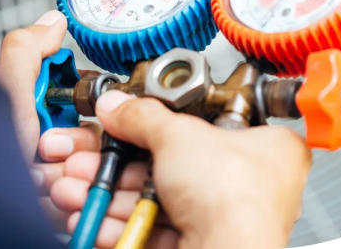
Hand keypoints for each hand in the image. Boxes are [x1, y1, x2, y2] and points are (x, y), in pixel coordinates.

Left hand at [0, 10, 101, 229]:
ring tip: (42, 177)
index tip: (73, 116)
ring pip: (95, 164)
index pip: (89, 100)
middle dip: (75, 144)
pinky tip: (48, 195)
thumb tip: (54, 21)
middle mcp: (53, 137)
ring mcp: (59, 169)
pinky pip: (89, 189)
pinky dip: (72, 193)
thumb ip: (26, 53)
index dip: (90, 107)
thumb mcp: (5, 97)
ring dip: (71, 171)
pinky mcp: (66, 196)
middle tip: (45, 149)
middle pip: (97, 134)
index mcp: (42, 109)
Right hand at [51, 92, 312, 248]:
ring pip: (155, 199)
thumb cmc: (233, 196)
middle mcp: (249, 183)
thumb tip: (120, 106)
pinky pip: (154, 228)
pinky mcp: (200, 244)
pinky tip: (91, 216)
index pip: (207, 123)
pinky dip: (120, 223)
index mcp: (265, 146)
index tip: (126, 121)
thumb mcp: (180, 135)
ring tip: (75, 186)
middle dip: (115, 164)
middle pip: (170, 164)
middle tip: (85, 158)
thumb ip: (143, 118)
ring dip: (108, 194)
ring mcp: (224, 217)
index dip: (161, 122)